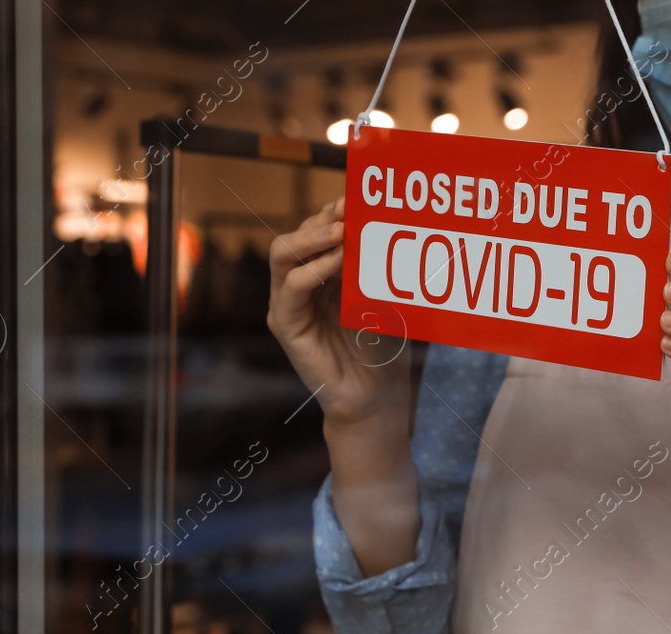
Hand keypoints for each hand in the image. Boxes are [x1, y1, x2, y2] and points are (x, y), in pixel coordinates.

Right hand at [267, 196, 410, 432]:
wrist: (377, 398)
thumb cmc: (384, 349)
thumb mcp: (384, 297)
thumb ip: (377, 265)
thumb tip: (387, 223)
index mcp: (320, 275)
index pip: (316, 231)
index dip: (333, 212)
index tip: (359, 198)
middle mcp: (299, 286)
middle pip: (296, 236)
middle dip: (321, 219)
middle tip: (349, 209)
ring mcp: (288, 305)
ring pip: (283, 254)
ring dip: (312, 237)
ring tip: (342, 230)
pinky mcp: (286, 326)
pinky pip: (292, 287)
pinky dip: (313, 268)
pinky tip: (338, 259)